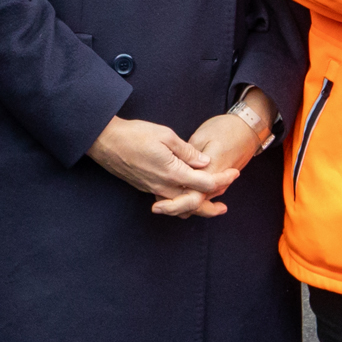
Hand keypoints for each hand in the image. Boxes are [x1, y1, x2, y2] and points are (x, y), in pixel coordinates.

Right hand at [88, 117, 238, 219]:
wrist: (106, 142)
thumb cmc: (135, 135)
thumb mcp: (166, 135)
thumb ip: (187, 151)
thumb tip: (204, 162)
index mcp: (174, 172)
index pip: (206, 182)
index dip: (223, 179)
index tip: (235, 173)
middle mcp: (165, 186)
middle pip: (194, 204)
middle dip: (211, 207)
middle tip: (224, 207)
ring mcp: (154, 189)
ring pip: (180, 206)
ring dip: (195, 207)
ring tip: (207, 205)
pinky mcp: (146, 188)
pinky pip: (168, 201)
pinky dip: (180, 203)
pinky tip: (184, 196)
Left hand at [167, 103, 269, 221]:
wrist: (249, 129)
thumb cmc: (225, 129)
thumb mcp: (203, 136)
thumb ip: (188, 154)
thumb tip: (172, 169)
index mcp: (210, 171)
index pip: (190, 197)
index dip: (172, 204)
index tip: (156, 205)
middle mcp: (216, 183)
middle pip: (194, 205)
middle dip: (174, 208)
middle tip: (155, 207)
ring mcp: (219, 185)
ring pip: (198, 202)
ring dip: (181, 204)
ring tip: (160, 202)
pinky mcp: (220, 182)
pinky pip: (203, 195)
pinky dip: (188, 198)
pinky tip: (175, 194)